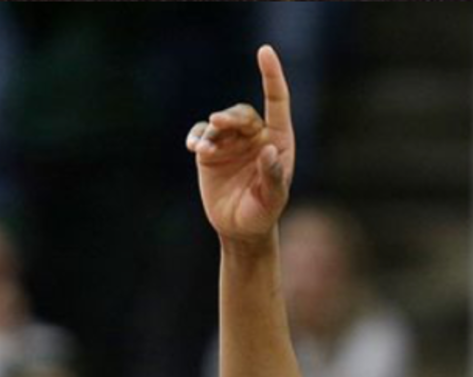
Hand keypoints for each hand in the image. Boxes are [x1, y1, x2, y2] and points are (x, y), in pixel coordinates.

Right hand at [186, 46, 294, 241]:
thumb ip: (274, 177)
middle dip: (230, 117)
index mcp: (278, 142)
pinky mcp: (210, 150)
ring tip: (205, 148)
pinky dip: (197, 137)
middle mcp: (255, 136)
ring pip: (220, 122)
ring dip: (212, 131)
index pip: (276, 102)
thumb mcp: (272, 201)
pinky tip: (194, 147)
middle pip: (242, 113)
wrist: (239, 230)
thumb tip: (270, 150)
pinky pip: (201, 134)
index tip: (265, 51)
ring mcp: (232, 141)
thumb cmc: (262, 215)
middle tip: (218, 123)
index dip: (271, 76)